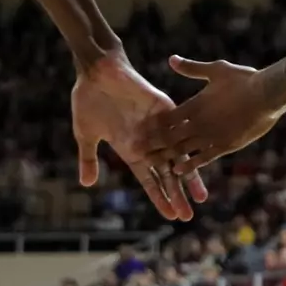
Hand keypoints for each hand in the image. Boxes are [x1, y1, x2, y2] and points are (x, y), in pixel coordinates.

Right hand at [72, 53, 208, 220]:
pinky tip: (200, 160)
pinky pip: (178, 128)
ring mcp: (158, 125)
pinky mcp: (163, 107)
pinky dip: (187, 143)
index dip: (160, 198)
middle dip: (177, 194)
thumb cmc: (88, 100)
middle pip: (167, 173)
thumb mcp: (86, 134)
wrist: (96, 69)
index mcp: (131, 149)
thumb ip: (88, 158)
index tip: (170, 216)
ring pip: (177, 154)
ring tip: (200, 196)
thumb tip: (86, 184)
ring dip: (189, 175)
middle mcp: (148, 141)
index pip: (149, 180)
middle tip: (188, 216)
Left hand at [139, 57, 281, 174]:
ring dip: (166, 158)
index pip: (166, 117)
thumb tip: (171, 59)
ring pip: (182, 150)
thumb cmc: (244, 79)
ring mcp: (211, 136)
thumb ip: (192, 68)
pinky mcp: (225, 146)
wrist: (268, 94)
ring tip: (150, 164)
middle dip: (152, 143)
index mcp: (195, 103)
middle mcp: (199, 122)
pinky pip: (203, 159)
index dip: (151, 125)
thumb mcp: (216, 70)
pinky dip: (189, 166)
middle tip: (134, 150)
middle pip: (169, 136)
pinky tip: (177, 173)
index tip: (136, 129)